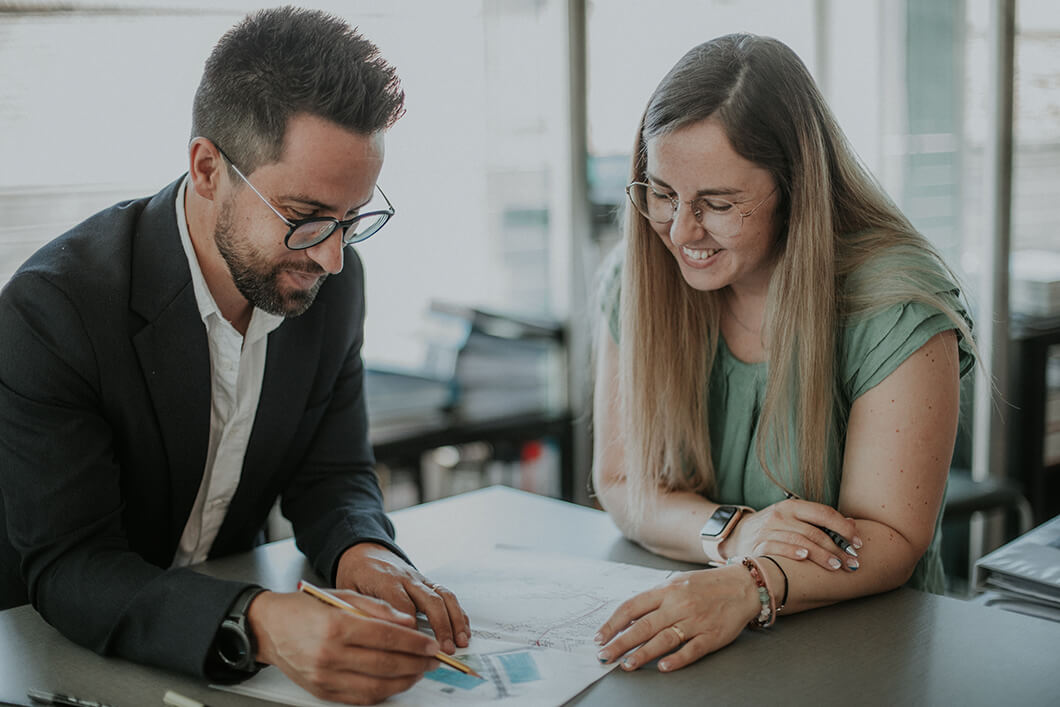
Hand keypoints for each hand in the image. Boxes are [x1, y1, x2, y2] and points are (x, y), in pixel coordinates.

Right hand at [247, 589, 438, 704]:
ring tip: (419, 671)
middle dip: (416, 663)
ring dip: (404, 681)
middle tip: (433, 659)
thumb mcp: (342, 596)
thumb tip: (409, 623)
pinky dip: (383, 692)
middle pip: (385, 664)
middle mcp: (329, 655)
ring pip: (376, 687)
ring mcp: (325, 677)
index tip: (432, 645)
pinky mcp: (322, 692)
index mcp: (336, 626)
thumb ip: (378, 608)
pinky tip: (396, 682)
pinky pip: (360, 698)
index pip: (387, 638)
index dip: (415, 644)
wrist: (269, 628)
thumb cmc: (305, 609)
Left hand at [335, 543, 470, 653]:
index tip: (415, 649)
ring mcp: (420, 579)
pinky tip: (464, 630)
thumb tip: (379, 637)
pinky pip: (447, 596)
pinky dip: (458, 613)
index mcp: (385, 580)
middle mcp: (407, 578)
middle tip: (445, 650)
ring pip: (443, 597)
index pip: (402, 605)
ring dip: (454, 620)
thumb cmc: (355, 576)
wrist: (363, 552)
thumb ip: (364, 611)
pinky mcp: (428, 582)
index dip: (410, 628)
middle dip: (440, 626)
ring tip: (461, 642)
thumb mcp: (349, 591)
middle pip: (429, 600)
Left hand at [594, 566, 758, 671]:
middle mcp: (678, 605)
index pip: (632, 607)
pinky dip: (676, 659)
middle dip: (620, 642)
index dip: (613, 623)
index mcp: (666, 590)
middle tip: (605, 655)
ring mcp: (695, 621)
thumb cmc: (707, 585)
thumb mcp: (677, 582)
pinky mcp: (711, 636)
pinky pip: (691, 650)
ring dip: (643, 654)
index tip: (600, 636)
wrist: (743, 585)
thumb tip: (630, 615)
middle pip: (643, 626)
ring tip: (626, 665)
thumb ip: (655, 598)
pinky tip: (662, 667)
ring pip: (663, 639)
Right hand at [721, 499, 861, 571]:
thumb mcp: (794, 519)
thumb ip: (820, 521)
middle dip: (837, 548)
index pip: (824, 513)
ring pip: (801, 540)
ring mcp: (767, 530)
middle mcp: (780, 516)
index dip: (844, 528)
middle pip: (815, 531)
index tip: (858, 543)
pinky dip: (793, 552)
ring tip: (837, 566)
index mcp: (792, 506)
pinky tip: (806, 558)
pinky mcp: (757, 545)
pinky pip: (778, 547)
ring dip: (822, 555)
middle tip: (852, 562)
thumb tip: (852, 524)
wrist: (736, 536)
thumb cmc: (773, 529)